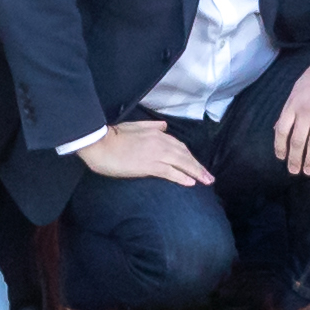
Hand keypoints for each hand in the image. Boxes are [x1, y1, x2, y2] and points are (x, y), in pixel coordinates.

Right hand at [73, 117, 211, 186]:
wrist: (100, 144)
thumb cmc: (113, 136)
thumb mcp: (133, 126)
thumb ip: (151, 126)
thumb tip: (164, 126)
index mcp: (156, 133)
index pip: (179, 146)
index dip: (190, 156)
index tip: (198, 165)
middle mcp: (160, 143)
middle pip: (185, 155)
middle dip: (198, 167)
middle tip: (209, 177)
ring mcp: (156, 154)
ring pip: (182, 163)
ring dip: (196, 172)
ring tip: (206, 181)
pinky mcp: (149, 166)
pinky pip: (170, 172)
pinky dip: (182, 177)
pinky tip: (191, 183)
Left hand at [271, 44, 309, 178]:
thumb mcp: (297, 90)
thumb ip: (288, 110)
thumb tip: (277, 129)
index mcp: (293, 104)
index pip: (282, 130)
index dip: (280, 146)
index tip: (281, 158)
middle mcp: (306, 111)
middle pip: (297, 140)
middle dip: (295, 158)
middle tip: (294, 171)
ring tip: (309, 172)